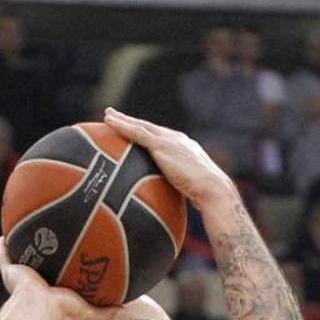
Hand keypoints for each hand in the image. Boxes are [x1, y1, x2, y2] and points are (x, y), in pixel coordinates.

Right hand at [0, 239, 120, 319]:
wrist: (37, 306)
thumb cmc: (60, 310)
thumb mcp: (88, 310)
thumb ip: (105, 311)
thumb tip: (125, 309)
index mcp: (49, 294)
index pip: (56, 281)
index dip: (61, 273)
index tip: (68, 263)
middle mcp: (34, 285)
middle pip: (38, 268)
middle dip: (42, 258)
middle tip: (49, 243)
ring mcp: (21, 278)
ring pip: (21, 260)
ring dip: (23, 249)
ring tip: (27, 235)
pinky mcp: (10, 271)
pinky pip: (4, 256)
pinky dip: (3, 246)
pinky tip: (6, 234)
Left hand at [102, 108, 237, 208]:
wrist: (212, 189)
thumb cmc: (204, 195)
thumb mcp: (189, 188)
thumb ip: (177, 188)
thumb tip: (169, 204)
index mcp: (183, 147)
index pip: (160, 137)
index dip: (146, 132)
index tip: (134, 129)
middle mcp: (176, 139)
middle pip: (148, 127)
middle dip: (131, 120)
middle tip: (115, 115)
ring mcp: (169, 140)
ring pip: (140, 126)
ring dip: (122, 119)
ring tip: (107, 115)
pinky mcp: (162, 145)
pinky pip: (137, 133)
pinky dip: (122, 126)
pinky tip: (108, 122)